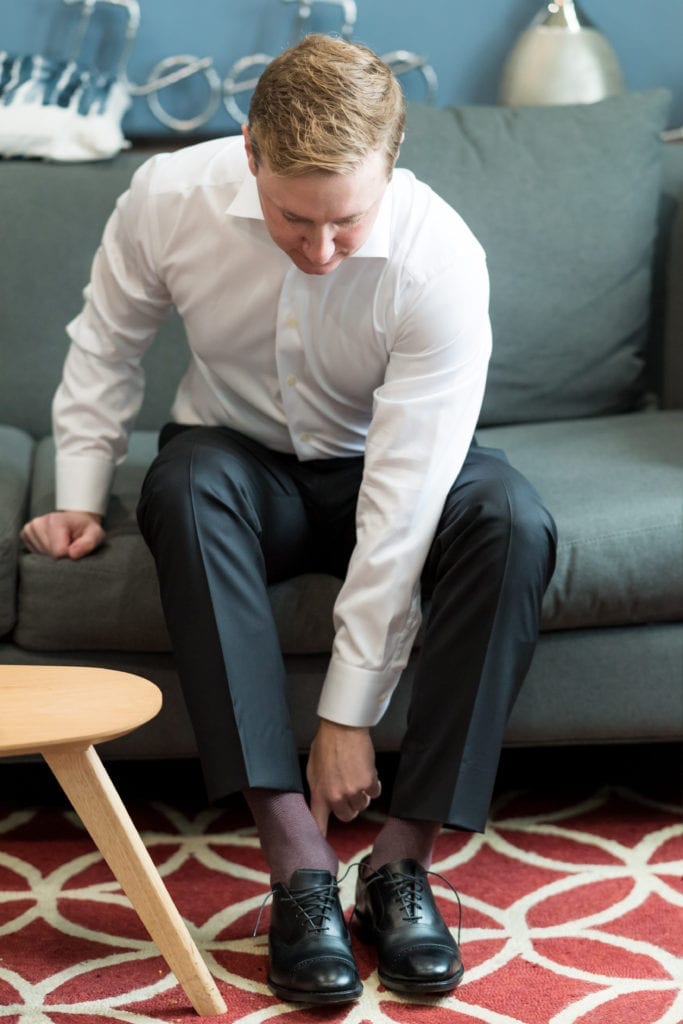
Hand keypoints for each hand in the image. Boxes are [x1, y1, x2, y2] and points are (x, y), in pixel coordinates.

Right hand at [20, 510, 104, 559]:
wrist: (75, 520)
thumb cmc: (86, 528)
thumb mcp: (95, 534)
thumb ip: (88, 544)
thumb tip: (73, 554)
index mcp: (54, 521)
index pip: (58, 553)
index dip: (70, 555)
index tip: (76, 547)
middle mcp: (38, 523)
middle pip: (49, 556)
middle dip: (62, 555)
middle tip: (70, 544)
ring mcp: (30, 528)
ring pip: (41, 557)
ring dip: (53, 554)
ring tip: (62, 542)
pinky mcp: (25, 534)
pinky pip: (34, 554)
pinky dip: (45, 552)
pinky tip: (52, 543)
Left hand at [306, 718, 381, 836]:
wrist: (343, 728)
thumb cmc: (326, 744)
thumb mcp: (313, 769)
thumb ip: (319, 788)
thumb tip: (323, 800)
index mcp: (319, 794)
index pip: (318, 824)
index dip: (320, 839)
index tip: (319, 852)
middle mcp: (335, 797)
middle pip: (347, 816)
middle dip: (350, 806)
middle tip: (349, 791)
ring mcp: (352, 791)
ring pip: (363, 805)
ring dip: (362, 794)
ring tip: (357, 775)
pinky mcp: (367, 783)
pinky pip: (375, 792)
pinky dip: (373, 784)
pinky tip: (366, 771)